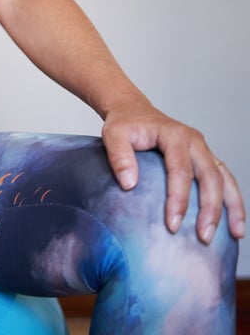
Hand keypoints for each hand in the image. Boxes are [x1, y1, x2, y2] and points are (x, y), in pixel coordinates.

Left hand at [101, 101, 244, 243]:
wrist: (133, 111)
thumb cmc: (124, 124)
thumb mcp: (113, 135)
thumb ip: (119, 157)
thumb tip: (129, 185)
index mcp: (174, 135)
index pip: (181, 170)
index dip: (178, 199)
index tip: (173, 225)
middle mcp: (195, 141)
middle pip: (210, 177)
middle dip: (210, 209)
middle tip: (204, 236)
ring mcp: (203, 150)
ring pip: (225, 179)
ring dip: (232, 207)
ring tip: (235, 234)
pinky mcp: (204, 158)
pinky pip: (224, 179)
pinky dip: (232, 199)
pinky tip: (233, 221)